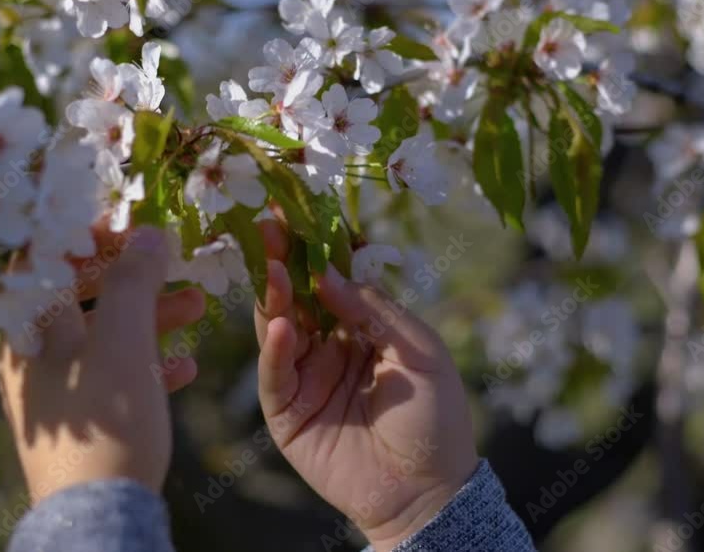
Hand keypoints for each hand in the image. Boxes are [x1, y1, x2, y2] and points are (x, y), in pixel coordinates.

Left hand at [0, 226, 204, 500]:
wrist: (97, 515)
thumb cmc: (105, 419)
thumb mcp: (123, 340)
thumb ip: (134, 279)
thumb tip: (148, 232)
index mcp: (26, 322)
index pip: (44, 252)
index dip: (89, 231)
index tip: (136, 226)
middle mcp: (31, 349)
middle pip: (81, 290)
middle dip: (135, 275)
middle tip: (175, 262)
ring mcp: (53, 383)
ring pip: (103, 330)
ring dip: (151, 314)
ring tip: (199, 307)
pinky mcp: (79, 415)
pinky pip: (111, 372)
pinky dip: (146, 361)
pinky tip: (185, 366)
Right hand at [254, 222, 478, 550]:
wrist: (426, 492)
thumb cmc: (435, 419)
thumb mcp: (422, 353)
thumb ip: (377, 312)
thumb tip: (330, 278)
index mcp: (362, 329)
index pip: (332, 281)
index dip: (315, 248)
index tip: (297, 212)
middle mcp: (327, 347)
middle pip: (298, 297)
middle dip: (284, 262)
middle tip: (267, 226)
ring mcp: (304, 377)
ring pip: (279, 328)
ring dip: (274, 297)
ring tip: (274, 268)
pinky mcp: (286, 411)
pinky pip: (275, 374)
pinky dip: (274, 350)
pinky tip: (281, 325)